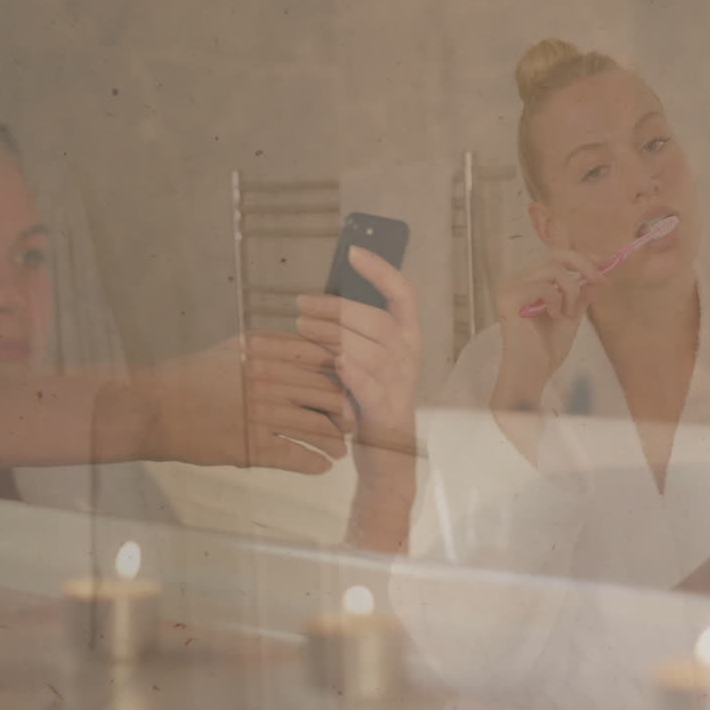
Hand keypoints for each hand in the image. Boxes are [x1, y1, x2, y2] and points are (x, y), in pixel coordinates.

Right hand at [137, 332, 351, 474]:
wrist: (153, 408)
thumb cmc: (197, 376)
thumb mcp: (240, 348)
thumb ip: (279, 348)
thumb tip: (320, 352)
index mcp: (268, 350)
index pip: (323, 360)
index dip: (345, 377)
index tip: (354, 388)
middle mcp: (269, 378)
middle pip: (326, 394)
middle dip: (345, 412)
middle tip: (354, 424)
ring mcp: (261, 413)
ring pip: (315, 427)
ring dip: (334, 441)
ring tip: (342, 450)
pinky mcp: (252, 445)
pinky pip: (295, 455)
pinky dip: (313, 462)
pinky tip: (322, 466)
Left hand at [296, 246, 420, 447]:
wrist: (387, 457)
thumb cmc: (367, 400)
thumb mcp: (365, 360)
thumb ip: (351, 333)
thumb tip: (319, 300)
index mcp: (406, 338)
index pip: (403, 294)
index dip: (381, 270)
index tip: (353, 251)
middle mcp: (408, 357)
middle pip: (378, 320)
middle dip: (338, 308)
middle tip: (301, 306)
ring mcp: (401, 385)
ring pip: (372, 350)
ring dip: (335, 336)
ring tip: (302, 329)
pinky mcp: (387, 412)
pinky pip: (371, 386)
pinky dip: (352, 372)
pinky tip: (332, 363)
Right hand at [492, 250, 605, 408]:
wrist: (533, 371)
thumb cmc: (548, 349)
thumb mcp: (572, 315)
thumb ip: (582, 295)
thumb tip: (600, 277)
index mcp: (529, 282)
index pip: (556, 257)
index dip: (582, 256)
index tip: (606, 261)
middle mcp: (517, 279)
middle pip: (554, 255)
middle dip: (583, 265)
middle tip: (600, 280)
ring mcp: (511, 286)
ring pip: (553, 268)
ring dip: (570, 290)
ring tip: (568, 313)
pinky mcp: (509, 297)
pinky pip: (543, 286)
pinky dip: (556, 300)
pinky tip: (554, 317)